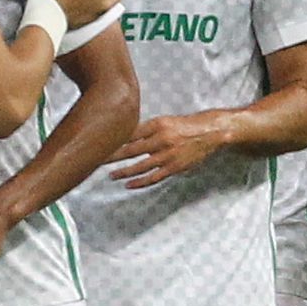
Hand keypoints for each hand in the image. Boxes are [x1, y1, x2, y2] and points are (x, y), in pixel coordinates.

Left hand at [108, 113, 223, 188]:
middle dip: (111, 156)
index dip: (113, 140)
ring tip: (111, 176)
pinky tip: (128, 184)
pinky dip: (139, 182)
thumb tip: (125, 136)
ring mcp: (167, 155)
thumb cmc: (186, 125)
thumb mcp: (165, 121)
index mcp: (156, 124)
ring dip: (123, 172)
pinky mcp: (174, 167)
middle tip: (96, 160)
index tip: (99, 143)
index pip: (128, 133)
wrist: (210, 132)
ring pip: (139, 166)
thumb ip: (146, 129)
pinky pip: (153, 177)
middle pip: (129, 150)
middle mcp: (160, 139)